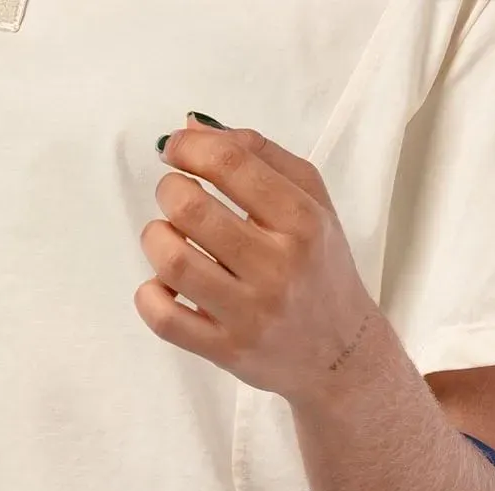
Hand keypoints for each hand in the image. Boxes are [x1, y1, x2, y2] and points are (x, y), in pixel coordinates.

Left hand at [135, 113, 381, 406]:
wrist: (344, 357)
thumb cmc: (321, 270)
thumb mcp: (313, 204)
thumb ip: (261, 156)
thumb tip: (192, 127)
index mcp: (303, 224)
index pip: (229, 163)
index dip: (188, 147)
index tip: (177, 153)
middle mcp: (279, 269)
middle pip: (190, 207)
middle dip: (169, 191)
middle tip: (179, 201)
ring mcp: (252, 315)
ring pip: (171, 261)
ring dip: (157, 240)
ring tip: (172, 241)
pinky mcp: (228, 352)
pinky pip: (163, 318)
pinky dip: (150, 295)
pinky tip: (167, 288)